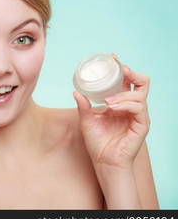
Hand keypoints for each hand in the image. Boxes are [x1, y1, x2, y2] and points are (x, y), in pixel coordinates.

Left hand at [73, 54, 150, 169]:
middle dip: (131, 72)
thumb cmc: (97, 141)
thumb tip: (76, 91)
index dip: (121, 68)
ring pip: (140, 94)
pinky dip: (125, 104)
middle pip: (141, 82)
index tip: (112, 58)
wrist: (103, 161)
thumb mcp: (86, 120)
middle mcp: (131, 106)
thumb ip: (83, 106)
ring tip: (108, 101)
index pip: (126, 81)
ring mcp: (138, 115)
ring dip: (123, 94)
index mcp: (120, 103)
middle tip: (120, 69)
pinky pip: (138, 108)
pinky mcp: (142, 124)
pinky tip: (113, 107)